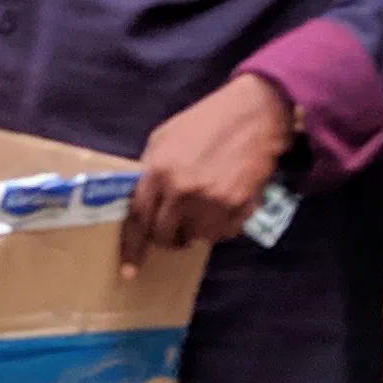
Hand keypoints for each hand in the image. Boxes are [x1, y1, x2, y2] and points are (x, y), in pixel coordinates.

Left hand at [127, 71, 293, 263]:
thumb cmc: (206, 121)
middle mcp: (182, 191)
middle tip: (173, 231)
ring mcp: (212, 201)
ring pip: (196, 237)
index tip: (129, 270)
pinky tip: (224, 204)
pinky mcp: (239, 206)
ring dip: (196, 229)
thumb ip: (150, 169)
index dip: (132, 247)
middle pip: (165, 235)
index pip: (138, 218)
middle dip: (167, 237)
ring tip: (203, 207)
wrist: (254, 113)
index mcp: (158, 171)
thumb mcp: (165, 137)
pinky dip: (221, 226)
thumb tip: (142, 200)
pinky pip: (223, 233)